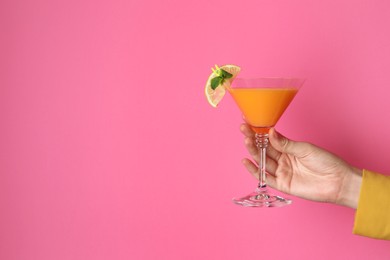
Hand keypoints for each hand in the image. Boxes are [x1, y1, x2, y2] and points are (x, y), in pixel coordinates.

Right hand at [241, 124, 361, 207]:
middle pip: (263, 148)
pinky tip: (246, 161)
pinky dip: (255, 170)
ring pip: (262, 161)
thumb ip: (285, 143)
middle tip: (244, 129)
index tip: (249, 121)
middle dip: (253, 138)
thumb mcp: (305, 148)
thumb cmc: (327, 162)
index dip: (259, 131)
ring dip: (253, 151)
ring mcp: (282, 172)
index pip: (269, 138)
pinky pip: (265, 178)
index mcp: (289, 148)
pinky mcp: (283, 184)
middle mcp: (283, 159)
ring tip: (246, 141)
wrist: (338, 181)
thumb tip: (270, 133)